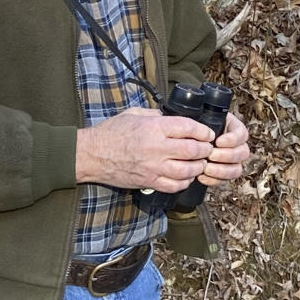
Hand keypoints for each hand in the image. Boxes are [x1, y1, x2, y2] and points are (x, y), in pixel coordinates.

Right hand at [76, 107, 214, 192]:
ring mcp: (154, 167)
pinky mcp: (149, 181)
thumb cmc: (111, 133)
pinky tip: (186, 176)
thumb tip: (173, 118)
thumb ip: (156, 115)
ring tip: (199, 163)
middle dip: (205, 149)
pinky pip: (175, 185)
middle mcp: (157, 148)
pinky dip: (185, 182)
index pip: (188, 127)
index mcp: (154, 127)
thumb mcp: (134, 114)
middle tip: (207, 149)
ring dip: (198, 166)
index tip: (207, 133)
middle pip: (193, 150)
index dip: (203, 131)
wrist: (92, 155)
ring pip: (188, 170)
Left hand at [198, 114, 249, 185]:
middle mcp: (237, 146)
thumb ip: (207, 121)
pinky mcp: (224, 174)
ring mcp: (232, 162)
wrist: (187, 139)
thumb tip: (205, 130)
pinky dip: (213, 180)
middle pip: (243, 153)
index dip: (232, 140)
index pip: (242, 134)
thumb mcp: (202, 118)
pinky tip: (201, 176)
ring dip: (222, 171)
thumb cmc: (196, 126)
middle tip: (211, 155)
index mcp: (234, 129)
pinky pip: (224, 181)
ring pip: (237, 170)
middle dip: (227, 156)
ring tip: (206, 168)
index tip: (218, 141)